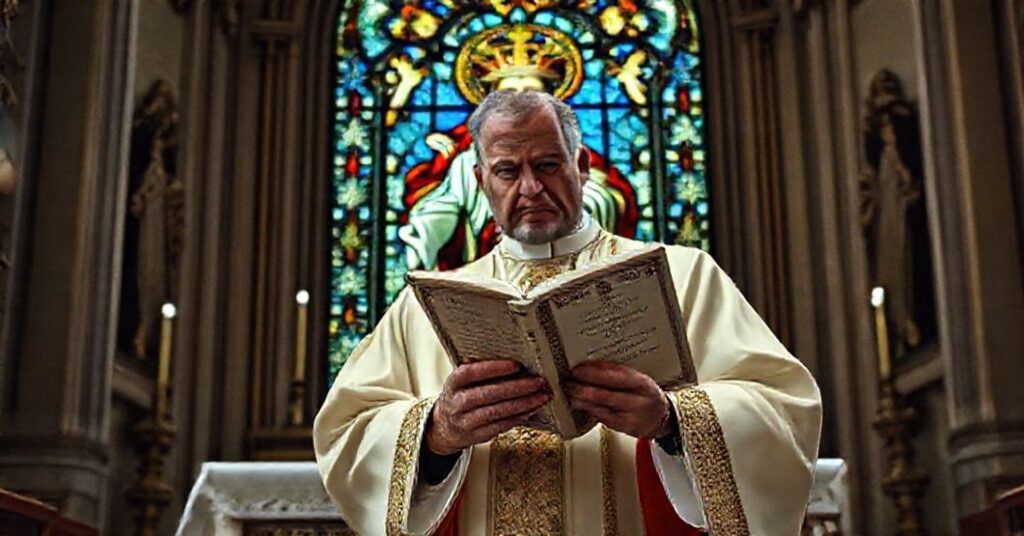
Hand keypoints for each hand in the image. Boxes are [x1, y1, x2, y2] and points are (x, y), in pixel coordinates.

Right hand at [426, 360, 550, 455]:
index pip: (472, 373)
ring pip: (497, 412)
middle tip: (538, 382)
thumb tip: (503, 351)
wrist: (444, 427)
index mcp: (454, 383)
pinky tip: (532, 410)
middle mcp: (458, 402)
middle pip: (489, 394)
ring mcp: (466, 421)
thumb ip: (477, 367)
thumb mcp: (462, 379)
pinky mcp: (477, 436)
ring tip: (541, 396)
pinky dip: (518, 418)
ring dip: (523, 404)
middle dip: (517, 388)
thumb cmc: (460, 395)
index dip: (493, 368)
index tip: (516, 365)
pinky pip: (500, 426)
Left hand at [565, 361, 670, 438]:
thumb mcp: (637, 378)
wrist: (662, 417)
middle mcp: (637, 401)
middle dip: (583, 389)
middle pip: (605, 395)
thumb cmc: (646, 394)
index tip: (577, 370)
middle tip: (568, 383)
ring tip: (570, 394)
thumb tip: (591, 364)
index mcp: (641, 383)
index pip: (614, 377)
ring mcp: (631, 417)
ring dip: (582, 401)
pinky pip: (603, 419)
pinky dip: (590, 410)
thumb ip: (615, 371)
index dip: (593, 374)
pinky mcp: (624, 429)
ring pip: (601, 409)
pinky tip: (581, 405)